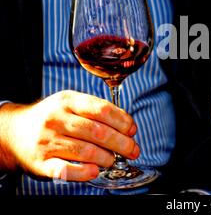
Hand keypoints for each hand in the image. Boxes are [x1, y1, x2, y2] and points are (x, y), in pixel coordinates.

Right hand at [0, 90, 139, 181]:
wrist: (14, 132)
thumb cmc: (52, 117)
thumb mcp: (70, 103)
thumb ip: (96, 110)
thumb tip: (127, 126)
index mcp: (68, 101)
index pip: (102, 109)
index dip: (122, 121)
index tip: (132, 130)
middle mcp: (56, 119)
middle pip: (98, 131)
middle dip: (121, 143)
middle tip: (133, 150)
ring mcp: (47, 141)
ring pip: (86, 151)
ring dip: (107, 158)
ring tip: (114, 159)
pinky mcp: (41, 163)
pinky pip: (66, 170)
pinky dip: (85, 172)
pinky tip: (95, 170)